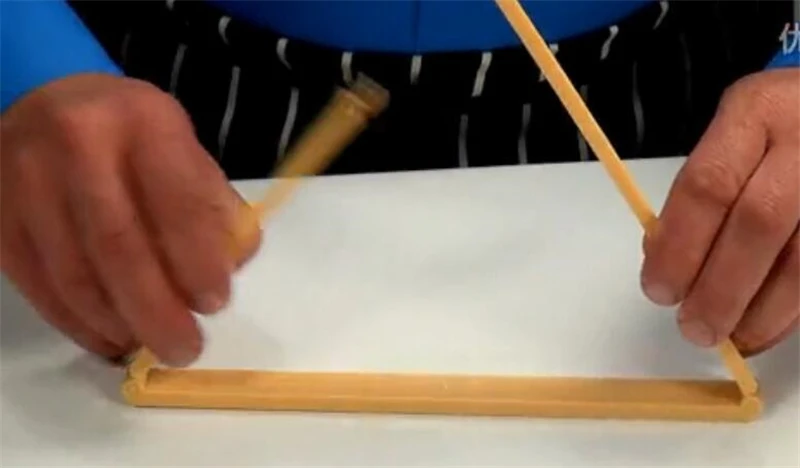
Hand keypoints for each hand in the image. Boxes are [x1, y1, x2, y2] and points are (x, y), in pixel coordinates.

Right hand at [0, 74, 260, 365]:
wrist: (50, 102)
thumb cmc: (134, 136)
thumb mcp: (185, 148)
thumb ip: (213, 204)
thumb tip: (233, 265)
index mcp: (144, 122)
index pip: (177, 203)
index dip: (198, 263)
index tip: (215, 304)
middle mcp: (79, 144)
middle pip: (118, 246)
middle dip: (157, 310)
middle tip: (185, 348)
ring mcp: (26, 179)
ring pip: (73, 274)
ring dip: (116, 323)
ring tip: (147, 345)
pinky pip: (37, 283)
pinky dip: (76, 322)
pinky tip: (107, 337)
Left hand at [641, 68, 798, 356]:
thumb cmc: (774, 128)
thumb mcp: (732, 135)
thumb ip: (701, 192)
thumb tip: (663, 263)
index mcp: (756, 112)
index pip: (707, 186)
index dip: (679, 246)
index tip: (658, 291)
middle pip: (759, 223)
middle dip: (720, 288)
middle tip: (693, 329)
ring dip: (762, 311)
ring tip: (731, 339)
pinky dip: (792, 310)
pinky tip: (766, 327)